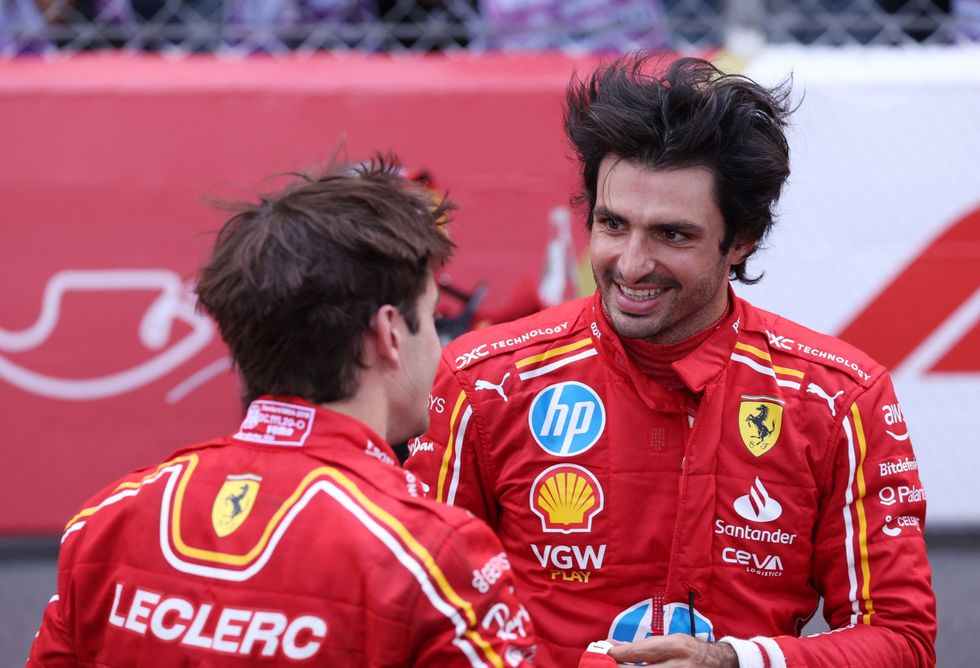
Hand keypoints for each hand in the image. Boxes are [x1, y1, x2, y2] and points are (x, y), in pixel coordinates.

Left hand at [607, 635, 737, 666]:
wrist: (720, 664)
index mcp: (676, 647)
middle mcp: (679, 666)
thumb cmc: (690, 650)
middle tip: (605, 666)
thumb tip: (615, 648)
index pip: (640, 652)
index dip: (618, 655)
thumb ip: (644, 646)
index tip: (604, 654)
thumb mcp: (671, 641)